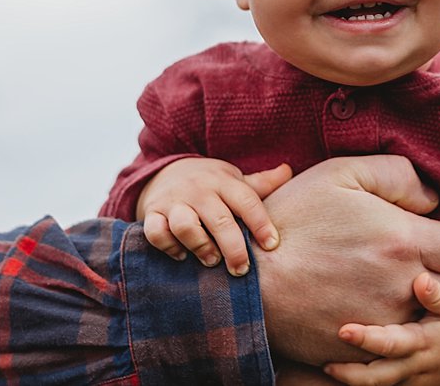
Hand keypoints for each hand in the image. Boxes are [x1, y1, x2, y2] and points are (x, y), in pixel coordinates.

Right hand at [136, 159, 289, 275]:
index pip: (246, 201)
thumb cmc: (209, 184)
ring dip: (201, 247)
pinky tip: (182, 255)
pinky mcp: (151, 212)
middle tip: (241, 269)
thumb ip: (261, 182)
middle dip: (233, 248)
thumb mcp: (233, 180)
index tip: (272, 245)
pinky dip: (169, 247)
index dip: (261, 224)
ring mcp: (173, 201)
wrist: (164, 172)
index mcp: (222, 181)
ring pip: (185, 225)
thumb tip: (287, 170)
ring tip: (211, 260)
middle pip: (219, 219)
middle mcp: (198, 189)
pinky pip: (156, 232)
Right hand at [256, 155, 439, 364]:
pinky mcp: (373, 346)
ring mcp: (392, 320)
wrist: (248, 285)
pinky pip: (421, 343)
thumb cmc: (290, 224)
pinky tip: (436, 325)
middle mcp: (407, 284)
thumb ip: (394, 174)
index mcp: (404, 239)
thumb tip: (432, 196)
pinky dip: (436, 334)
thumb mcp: (336, 176)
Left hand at [324, 273, 439, 385]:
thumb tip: (421, 280)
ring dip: (352, 382)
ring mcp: (411, 384)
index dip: (367, 339)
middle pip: (378, 377)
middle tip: (326, 362)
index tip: (343, 331)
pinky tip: (338, 375)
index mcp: (422, 343)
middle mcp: (413, 367)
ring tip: (327, 367)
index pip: (391, 344)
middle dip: (350, 373)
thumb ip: (438, 295)